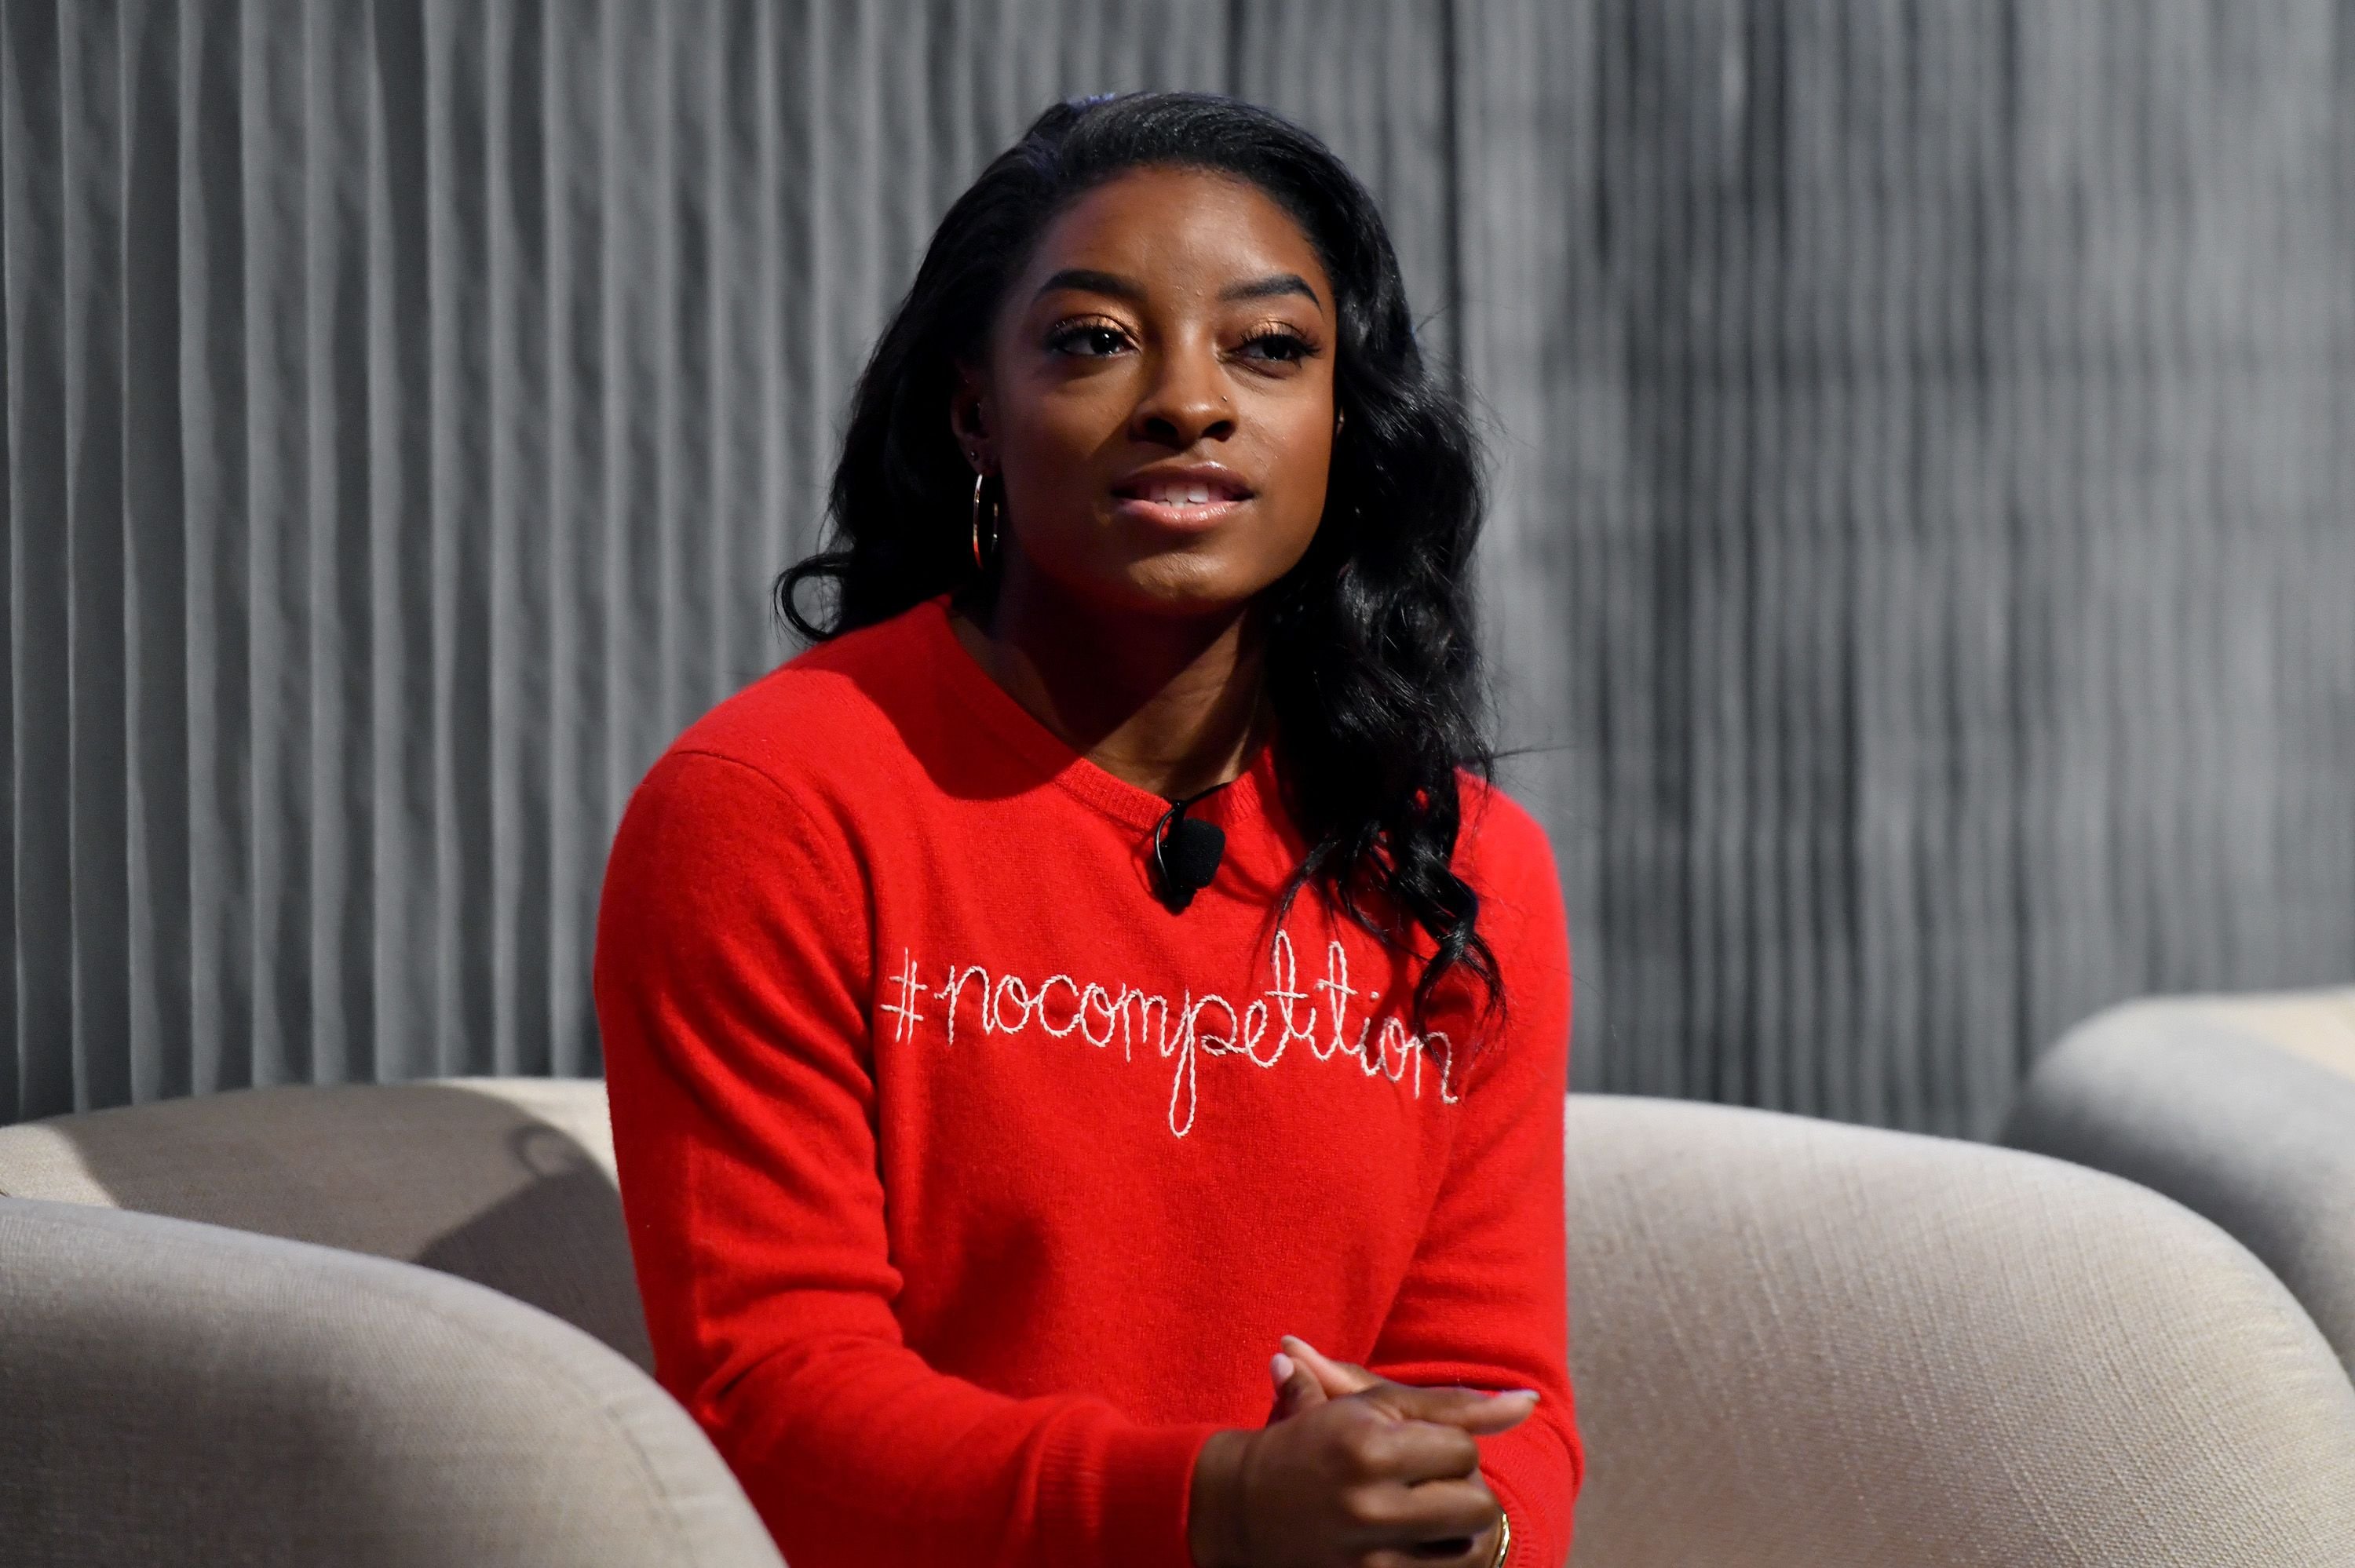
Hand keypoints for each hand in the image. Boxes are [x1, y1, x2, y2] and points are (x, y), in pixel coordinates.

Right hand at [1189, 1337, 1533, 1567]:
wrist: (1240, 1511)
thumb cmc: (1319, 1445)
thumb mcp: (1373, 1408)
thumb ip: (1451, 1405)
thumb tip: (1528, 1403)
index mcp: (1367, 1448)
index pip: (1464, 1451)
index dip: (1448, 1448)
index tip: (1415, 1450)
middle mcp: (1367, 1506)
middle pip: (1477, 1507)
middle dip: (1460, 1494)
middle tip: (1427, 1488)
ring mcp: (1366, 1560)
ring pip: (1467, 1553)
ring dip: (1454, 1537)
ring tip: (1421, 1520)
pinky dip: (1437, 1563)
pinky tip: (1413, 1549)